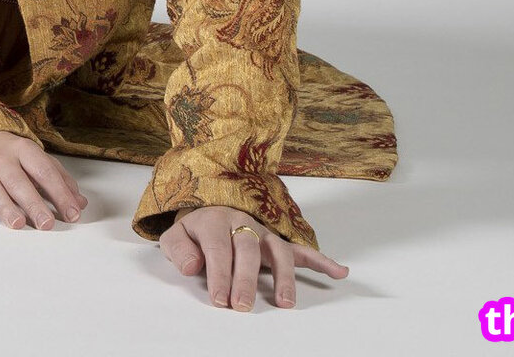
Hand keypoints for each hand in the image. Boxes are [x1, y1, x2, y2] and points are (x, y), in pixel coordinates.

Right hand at [0, 130, 87, 229]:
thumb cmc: (11, 156)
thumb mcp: (36, 160)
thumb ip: (59, 180)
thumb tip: (80, 203)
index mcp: (24, 150)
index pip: (45, 171)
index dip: (59, 193)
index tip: (72, 213)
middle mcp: (1, 157)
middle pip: (19, 182)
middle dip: (33, 204)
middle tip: (46, 224)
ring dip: (5, 207)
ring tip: (17, 223)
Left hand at [159, 205, 347, 310]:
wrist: (209, 208)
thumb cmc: (194, 231)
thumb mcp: (175, 236)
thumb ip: (179, 250)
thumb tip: (193, 267)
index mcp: (214, 221)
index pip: (218, 248)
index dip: (220, 274)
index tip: (220, 300)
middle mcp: (242, 222)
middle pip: (248, 248)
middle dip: (246, 279)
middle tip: (242, 306)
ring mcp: (263, 231)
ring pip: (278, 250)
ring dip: (284, 276)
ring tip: (285, 303)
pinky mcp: (277, 240)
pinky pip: (301, 249)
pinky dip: (321, 260)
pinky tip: (339, 272)